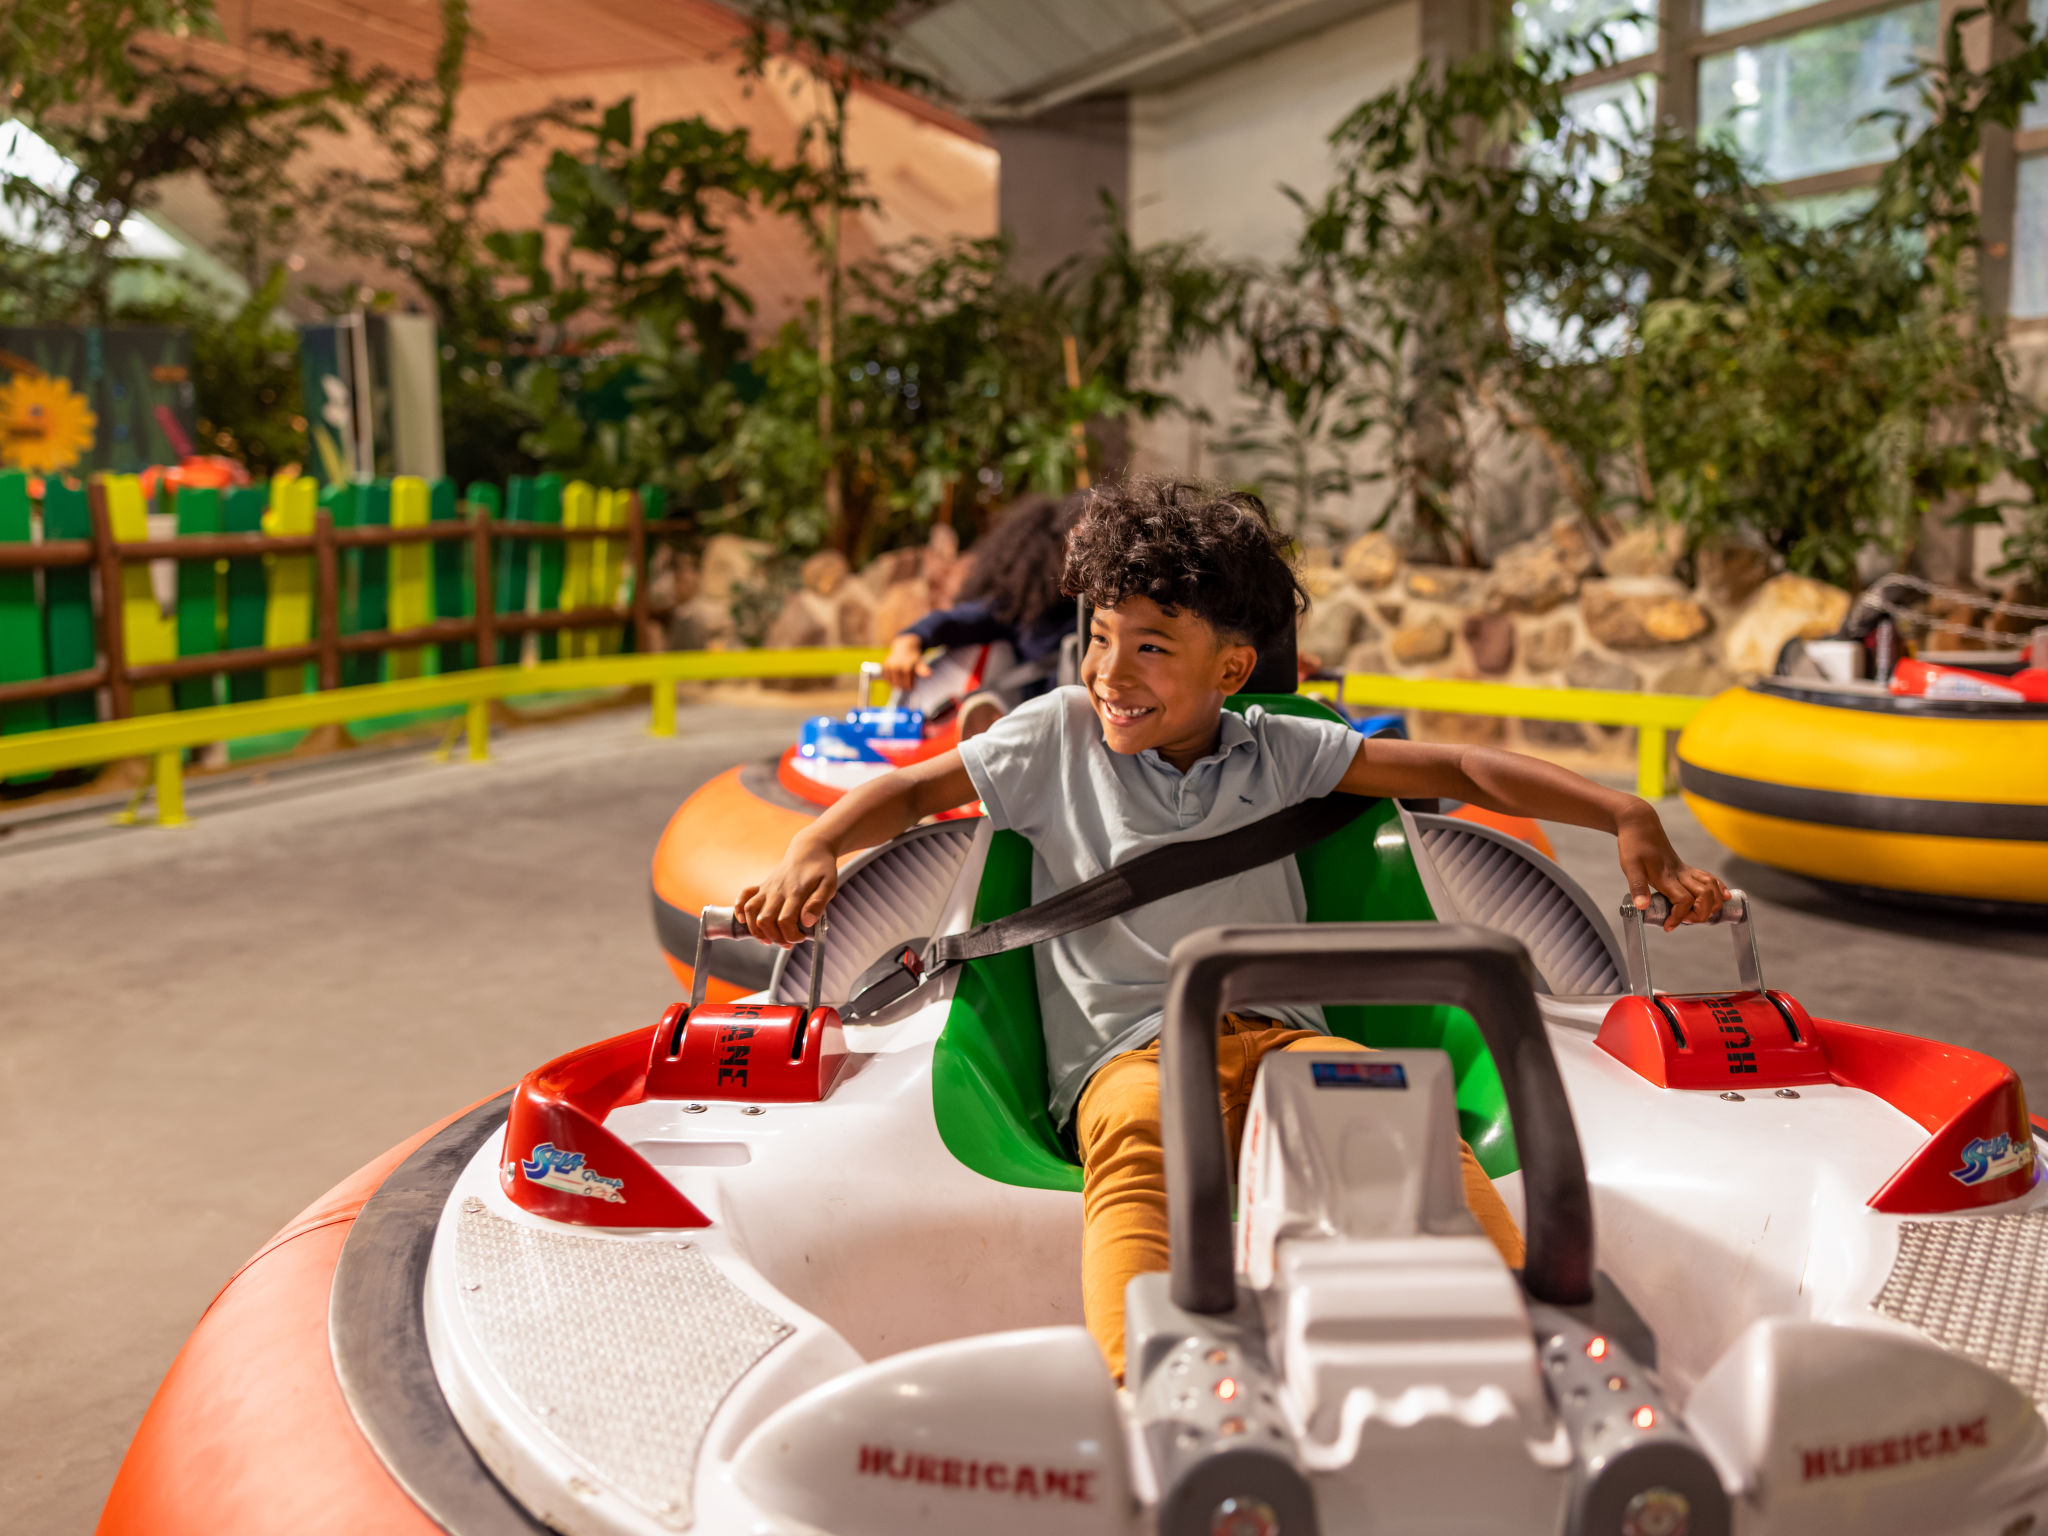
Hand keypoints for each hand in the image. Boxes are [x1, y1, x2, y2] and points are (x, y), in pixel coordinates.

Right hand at [737, 835, 837, 945]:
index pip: (785, 921)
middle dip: (775, 937)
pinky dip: (739, 909)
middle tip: (788, 942)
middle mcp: (777, 890)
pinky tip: (743, 920)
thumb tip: (807, 922)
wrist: (809, 850)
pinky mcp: (761, 886)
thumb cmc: (821, 869)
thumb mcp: (829, 885)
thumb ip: (818, 903)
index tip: (801, 937)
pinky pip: (744, 896)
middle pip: (765, 920)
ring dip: (756, 930)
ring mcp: (767, 888)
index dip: (791, 935)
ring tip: (769, 940)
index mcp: (795, 892)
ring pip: (751, 911)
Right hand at [881, 633, 929, 692]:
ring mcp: (889, 667)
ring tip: (900, 675)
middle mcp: (896, 667)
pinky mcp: (884, 666)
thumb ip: (922, 669)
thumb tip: (929, 674)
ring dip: (896, 682)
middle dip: (903, 684)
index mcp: (906, 668)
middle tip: (906, 678)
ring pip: (892, 683)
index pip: (907, 686)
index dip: (910, 685)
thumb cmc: (913, 657)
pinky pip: (886, 678)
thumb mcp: (919, 662)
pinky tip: (894, 673)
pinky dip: (890, 678)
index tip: (912, 681)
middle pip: (899, 685)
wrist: (903, 646)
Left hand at [1616, 802, 1727, 931]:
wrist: (1640, 824)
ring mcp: (1685, 870)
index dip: (1680, 917)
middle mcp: (1680, 874)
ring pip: (1711, 887)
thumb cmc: (1633, 845)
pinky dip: (1718, 888)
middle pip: (1705, 897)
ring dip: (1712, 904)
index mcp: (1666, 877)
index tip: (1668, 926)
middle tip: (1685, 921)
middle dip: (1701, 914)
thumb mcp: (1630, 867)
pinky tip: (1722, 896)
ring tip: (1699, 915)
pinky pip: (1708, 878)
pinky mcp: (1686, 867)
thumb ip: (1637, 887)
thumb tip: (1642, 907)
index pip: (1684, 901)